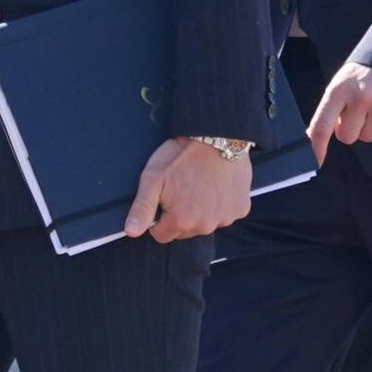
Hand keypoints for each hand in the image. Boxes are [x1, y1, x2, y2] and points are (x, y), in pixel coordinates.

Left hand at [121, 137, 251, 241]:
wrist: (217, 136)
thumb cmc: (182, 156)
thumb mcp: (153, 178)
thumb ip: (142, 208)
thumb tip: (131, 232)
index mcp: (181, 221)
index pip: (161, 235)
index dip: (158, 218)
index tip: (164, 199)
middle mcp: (205, 226)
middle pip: (184, 231)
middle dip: (180, 215)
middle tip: (182, 188)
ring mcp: (226, 218)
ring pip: (205, 223)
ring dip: (201, 211)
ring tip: (200, 185)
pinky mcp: (241, 208)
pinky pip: (226, 213)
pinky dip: (221, 204)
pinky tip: (217, 185)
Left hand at [306, 62, 371, 166]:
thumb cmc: (365, 76)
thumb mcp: (343, 83)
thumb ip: (331, 109)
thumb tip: (312, 138)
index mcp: (339, 90)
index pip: (322, 125)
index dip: (317, 147)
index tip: (315, 161)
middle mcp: (359, 98)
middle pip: (347, 137)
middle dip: (351, 129)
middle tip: (359, 111)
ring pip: (368, 138)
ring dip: (370, 127)